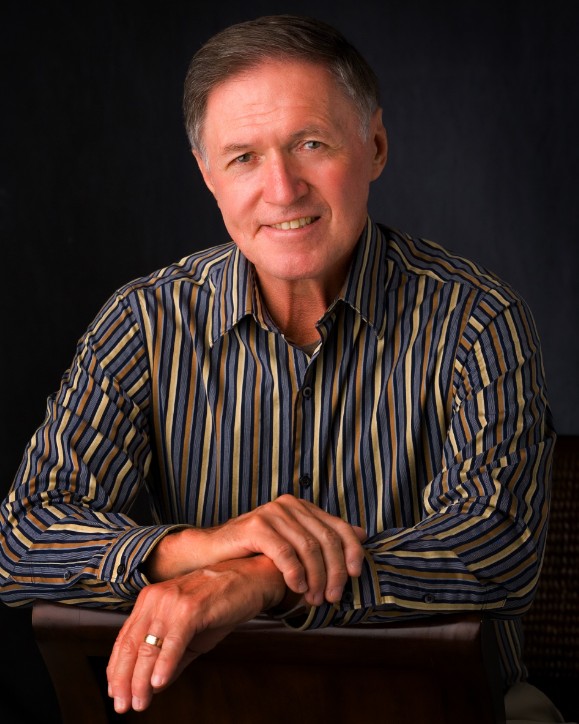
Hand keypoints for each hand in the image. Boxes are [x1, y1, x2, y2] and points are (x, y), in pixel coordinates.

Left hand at [107, 555, 284, 713]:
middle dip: (124, 680)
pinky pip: (173, 640)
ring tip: (139, 703)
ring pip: (149, 646)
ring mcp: (173, 601)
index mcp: (151, 600)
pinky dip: (164, 664)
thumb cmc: (222, 603)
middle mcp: (156, 598)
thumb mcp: (191, 634)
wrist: (252, 579)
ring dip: (141, 679)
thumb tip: (152, 686)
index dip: (116, 670)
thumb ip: (171, 657)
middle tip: (124, 706)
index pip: (124, 639)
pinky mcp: (192, 607)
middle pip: (130, 645)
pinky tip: (158, 683)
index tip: (116, 695)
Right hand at [147, 495, 366, 606]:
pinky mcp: (256, 526)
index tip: (355, 575)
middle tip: (333, 597)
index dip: (352, 551)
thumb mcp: (292, 545)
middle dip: (334, 571)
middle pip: (325, 539)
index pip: (338, 526)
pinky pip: (285, 552)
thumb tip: (362, 533)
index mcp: (301, 507)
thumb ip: (323, 538)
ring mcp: (272, 513)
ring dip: (316, 578)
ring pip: (308, 548)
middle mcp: (289, 505)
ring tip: (314, 599)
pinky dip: (295, 573)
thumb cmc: (254, 552)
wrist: (212, 553)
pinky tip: (296, 589)